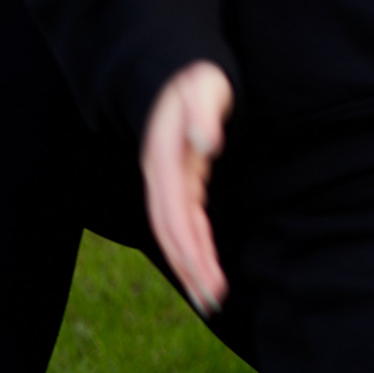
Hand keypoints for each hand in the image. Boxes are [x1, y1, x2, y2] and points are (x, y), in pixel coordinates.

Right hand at [142, 61, 233, 316]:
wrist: (180, 69)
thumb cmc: (196, 79)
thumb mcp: (203, 88)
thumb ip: (204, 115)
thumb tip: (208, 145)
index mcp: (164, 162)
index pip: (175, 217)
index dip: (190, 251)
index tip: (208, 280)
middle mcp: (160, 177)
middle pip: (171, 233)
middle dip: (190, 269)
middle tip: (213, 303)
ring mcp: (167, 181)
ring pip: (174, 232)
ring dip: (190, 265)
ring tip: (210, 298)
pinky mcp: (178, 182)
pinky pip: (183, 221)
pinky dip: (193, 245)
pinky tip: (204, 266)